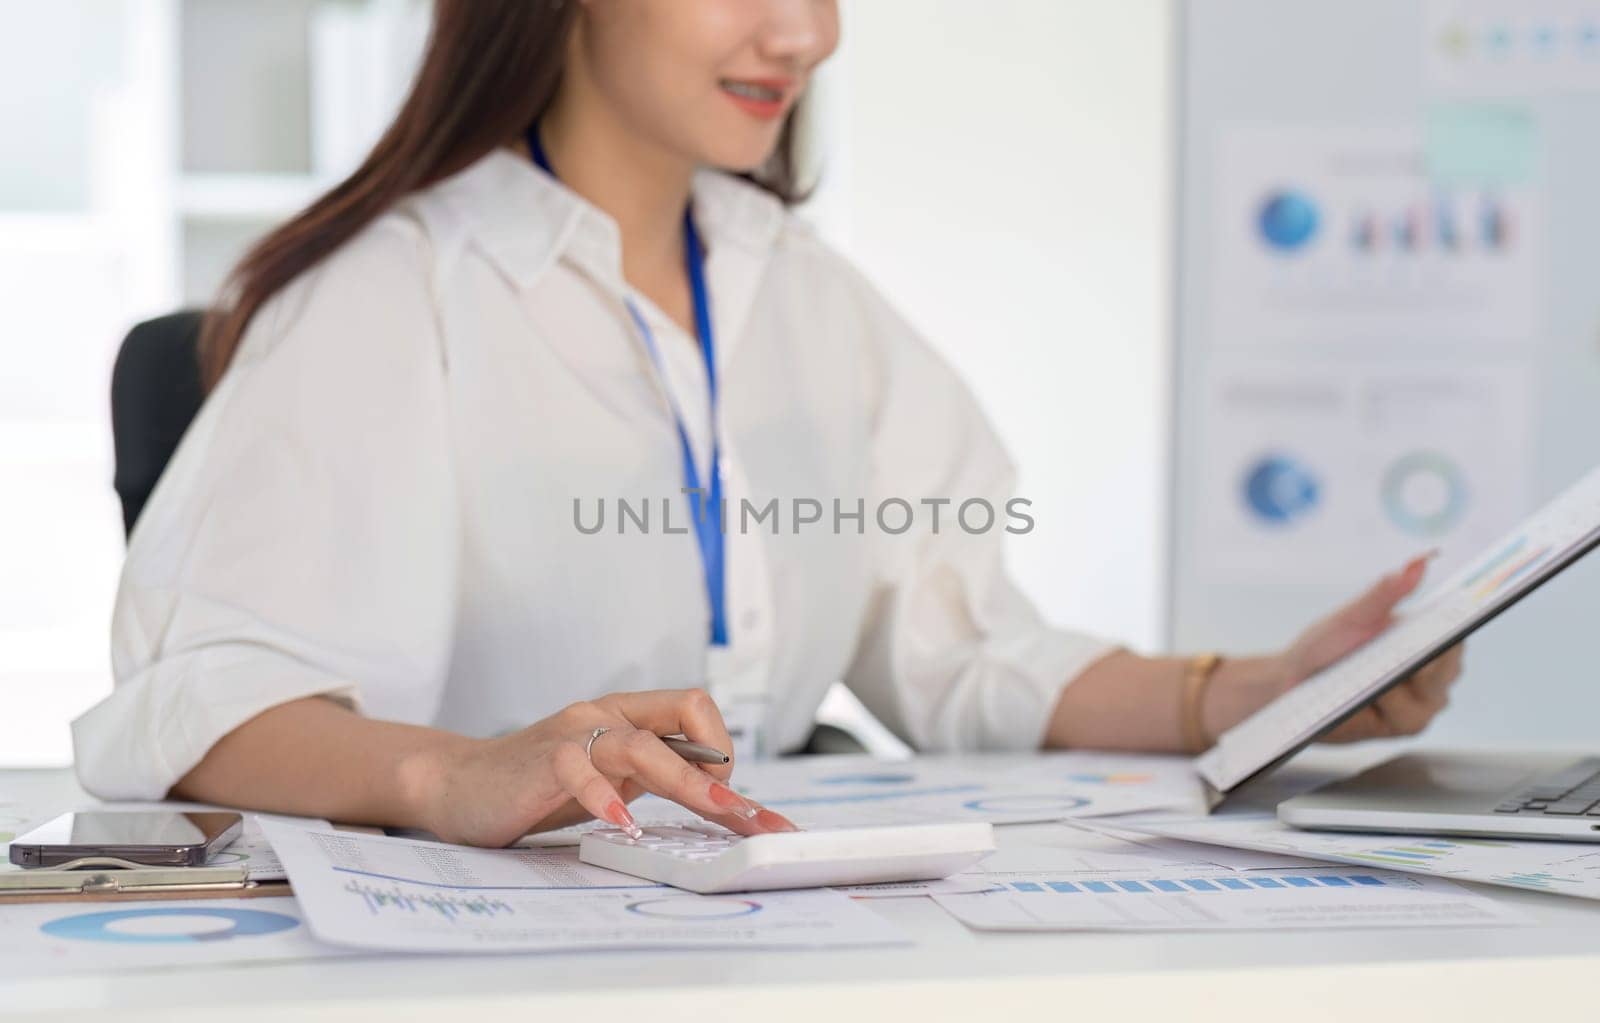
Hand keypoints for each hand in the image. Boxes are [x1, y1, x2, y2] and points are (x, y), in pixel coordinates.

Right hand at [406, 689, 796, 846]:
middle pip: (681, 720)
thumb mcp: (608, 778)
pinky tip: (620, 824)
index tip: (734, 803)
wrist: (459, 784)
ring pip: (639, 742)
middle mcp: (606, 715)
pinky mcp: (542, 759)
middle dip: (722, 771)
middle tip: (749, 816)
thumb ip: (652, 778)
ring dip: (683, 779)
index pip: (694, 710)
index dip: (722, 750)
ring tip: (712, 808)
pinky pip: (579, 769)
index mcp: (628, 716)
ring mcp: (574, 733)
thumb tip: (718, 801)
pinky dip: (604, 795)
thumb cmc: (538, 785)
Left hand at [1276, 553, 1464, 741]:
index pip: (1455, 632)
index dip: (1458, 625)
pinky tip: (1366, 696)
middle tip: (1410, 653)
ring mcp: (1422, 703)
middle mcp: (1434, 675)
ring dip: (1398, 682)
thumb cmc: (1326, 646)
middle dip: (1427, 659)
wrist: (1291, 684)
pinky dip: (1386, 704)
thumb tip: (1420, 560)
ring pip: (1430, 694)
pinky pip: (1405, 716)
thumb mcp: (1353, 615)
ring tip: (1371, 676)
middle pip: (1447, 667)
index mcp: (1427, 641)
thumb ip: (1386, 591)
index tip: (1455, 617)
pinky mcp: (1403, 728)